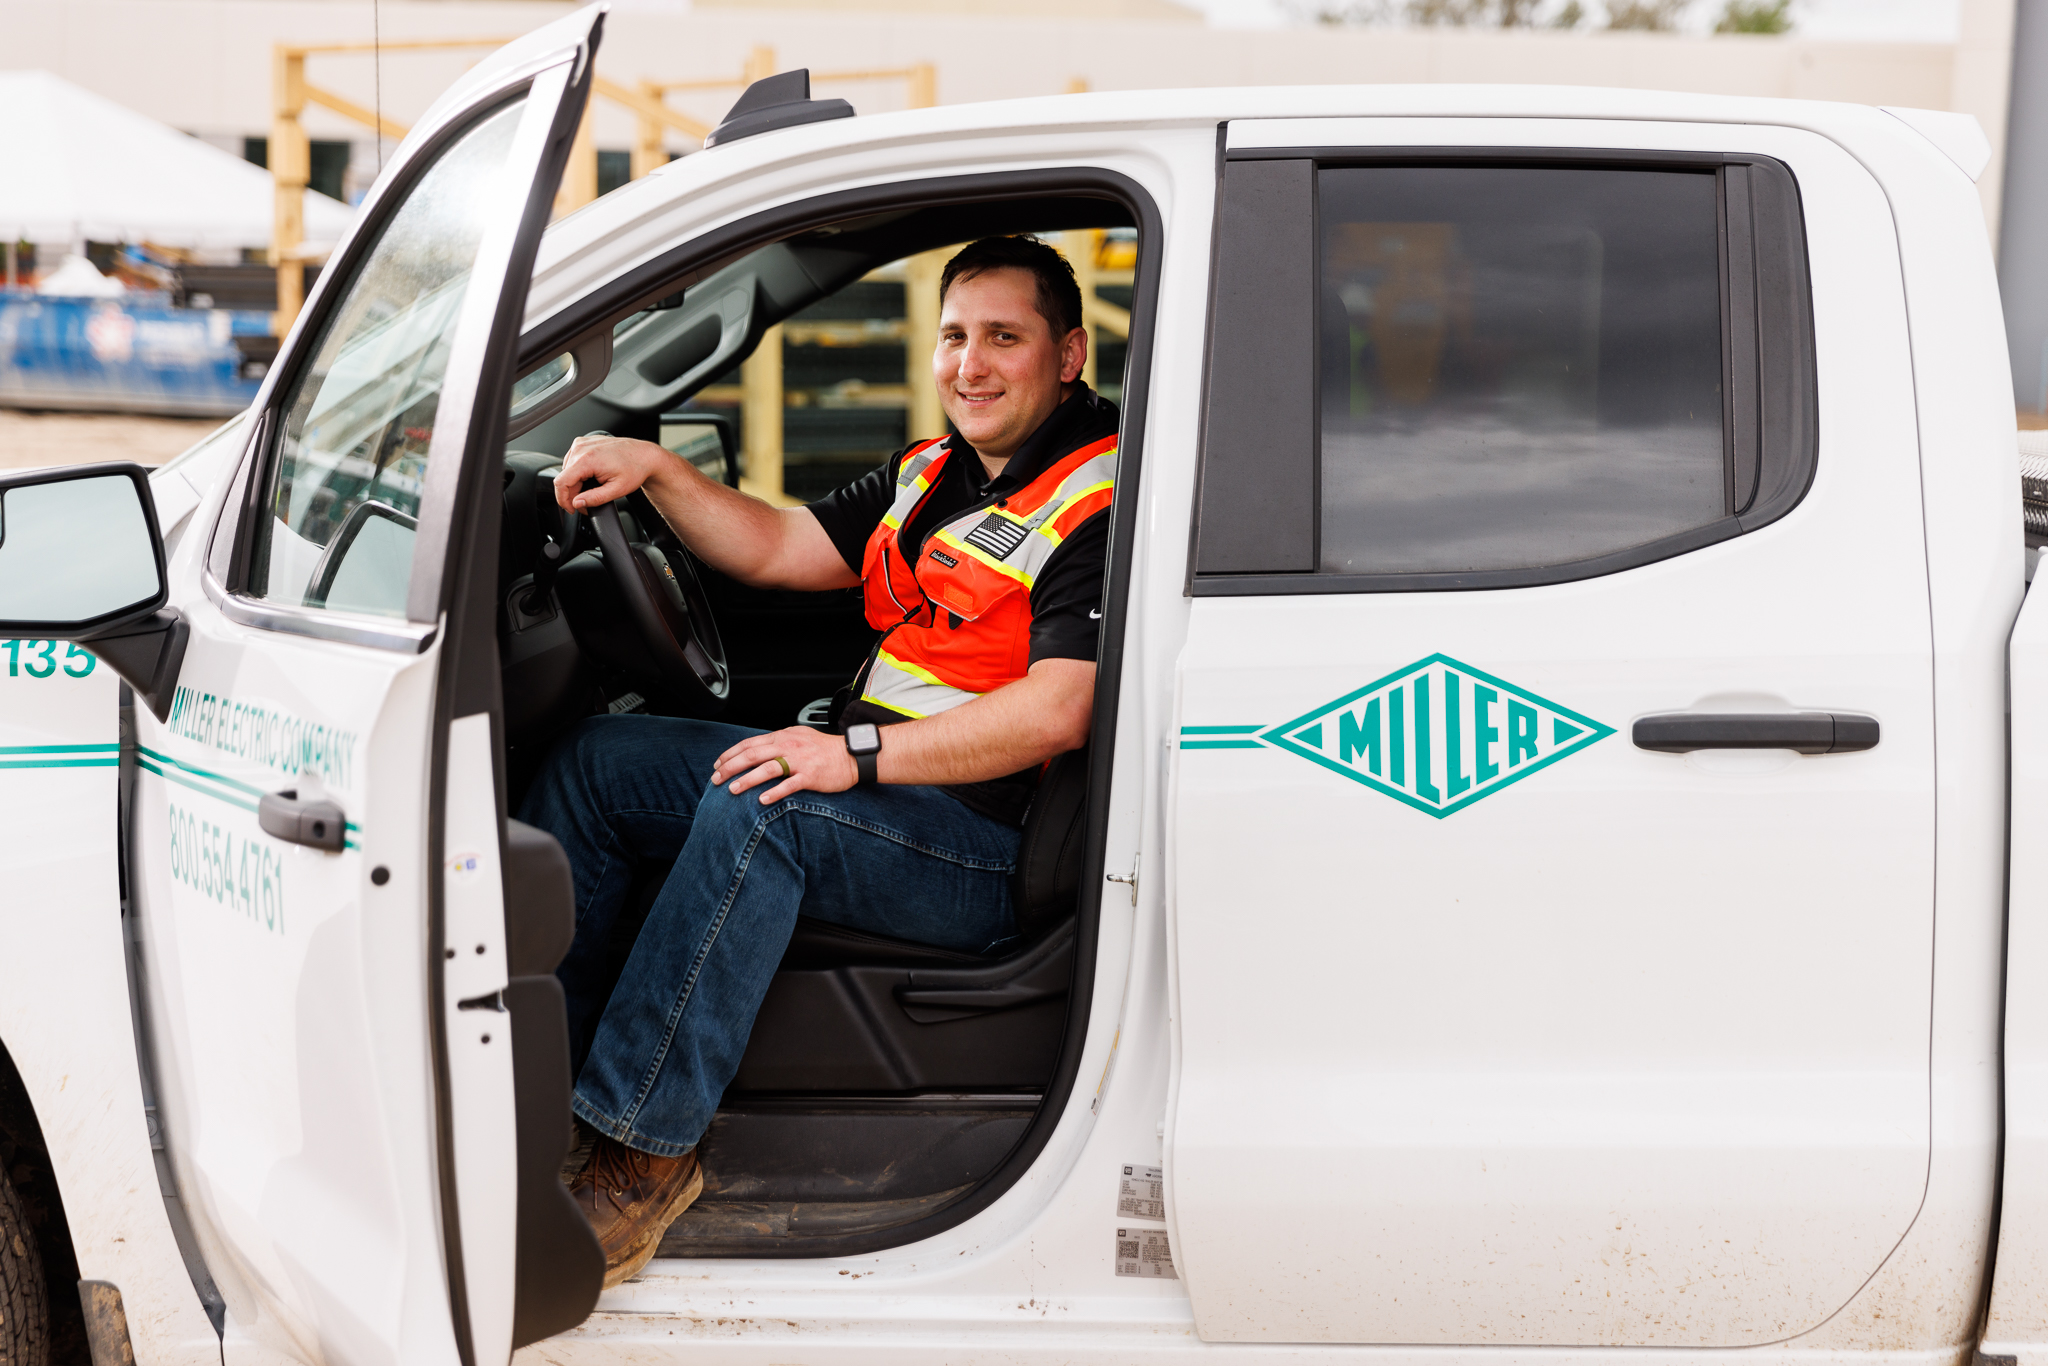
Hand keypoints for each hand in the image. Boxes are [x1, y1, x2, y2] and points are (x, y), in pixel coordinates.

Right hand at [555, 434, 674, 512]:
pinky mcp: (583, 442)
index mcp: (587, 459)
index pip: (561, 483)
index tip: (571, 509)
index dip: (563, 500)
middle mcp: (581, 448)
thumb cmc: (634, 469)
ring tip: (592, 488)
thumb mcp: (616, 490)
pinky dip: (578, 472)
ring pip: (567, 470)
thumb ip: (594, 499)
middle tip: (588, 502)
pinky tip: (591, 476)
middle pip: (564, 477)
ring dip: (575, 483)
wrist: (644, 456)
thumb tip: (577, 503)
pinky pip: (572, 461)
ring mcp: (581, 443)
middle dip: (573, 493)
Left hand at [713, 726, 860, 803]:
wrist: (852, 755)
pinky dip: (774, 792)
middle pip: (752, 755)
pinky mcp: (810, 776)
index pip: (749, 743)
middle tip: (716, 779)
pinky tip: (761, 800)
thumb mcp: (799, 736)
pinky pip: (789, 785)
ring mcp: (799, 761)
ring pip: (767, 769)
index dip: (730, 754)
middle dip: (731, 767)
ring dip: (747, 779)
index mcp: (783, 736)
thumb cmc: (825, 749)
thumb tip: (758, 749)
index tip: (717, 764)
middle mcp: (788, 746)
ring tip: (732, 789)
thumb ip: (778, 741)